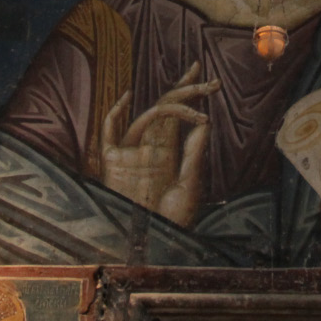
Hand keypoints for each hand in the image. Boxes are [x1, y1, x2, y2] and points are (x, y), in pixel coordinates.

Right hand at [100, 61, 218, 226]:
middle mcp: (150, 147)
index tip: (211, 80)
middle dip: (184, 88)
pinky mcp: (113, 161)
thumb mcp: (189, 186)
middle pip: (165, 106)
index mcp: (168, 151)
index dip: (191, 93)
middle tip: (204, 73)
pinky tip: (127, 97)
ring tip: (196, 95)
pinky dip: (115, 112)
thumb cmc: (171, 223)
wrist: (149, 247)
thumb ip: (193, 154)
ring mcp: (131, 152)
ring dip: (172, 102)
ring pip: (148, 114)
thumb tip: (204, 121)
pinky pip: (110, 131)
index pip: (179, 114)